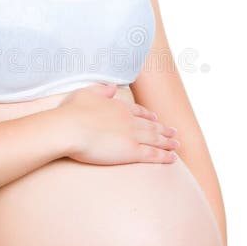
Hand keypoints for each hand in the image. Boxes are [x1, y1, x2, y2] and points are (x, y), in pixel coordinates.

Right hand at [57, 82, 179, 165]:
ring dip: (168, 142)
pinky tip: (173, 158)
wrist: (70, 128)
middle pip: (150, 126)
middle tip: (173, 132)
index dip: (147, 116)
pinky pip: (153, 154)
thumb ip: (100, 90)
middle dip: (163, 129)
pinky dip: (165, 156)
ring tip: (177, 144)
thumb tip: (111, 87)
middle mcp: (128, 120)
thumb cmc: (71, 112)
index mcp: (117, 106)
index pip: (137, 111)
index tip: (155, 118)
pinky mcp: (131, 151)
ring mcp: (132, 135)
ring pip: (156, 139)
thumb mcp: (85, 94)